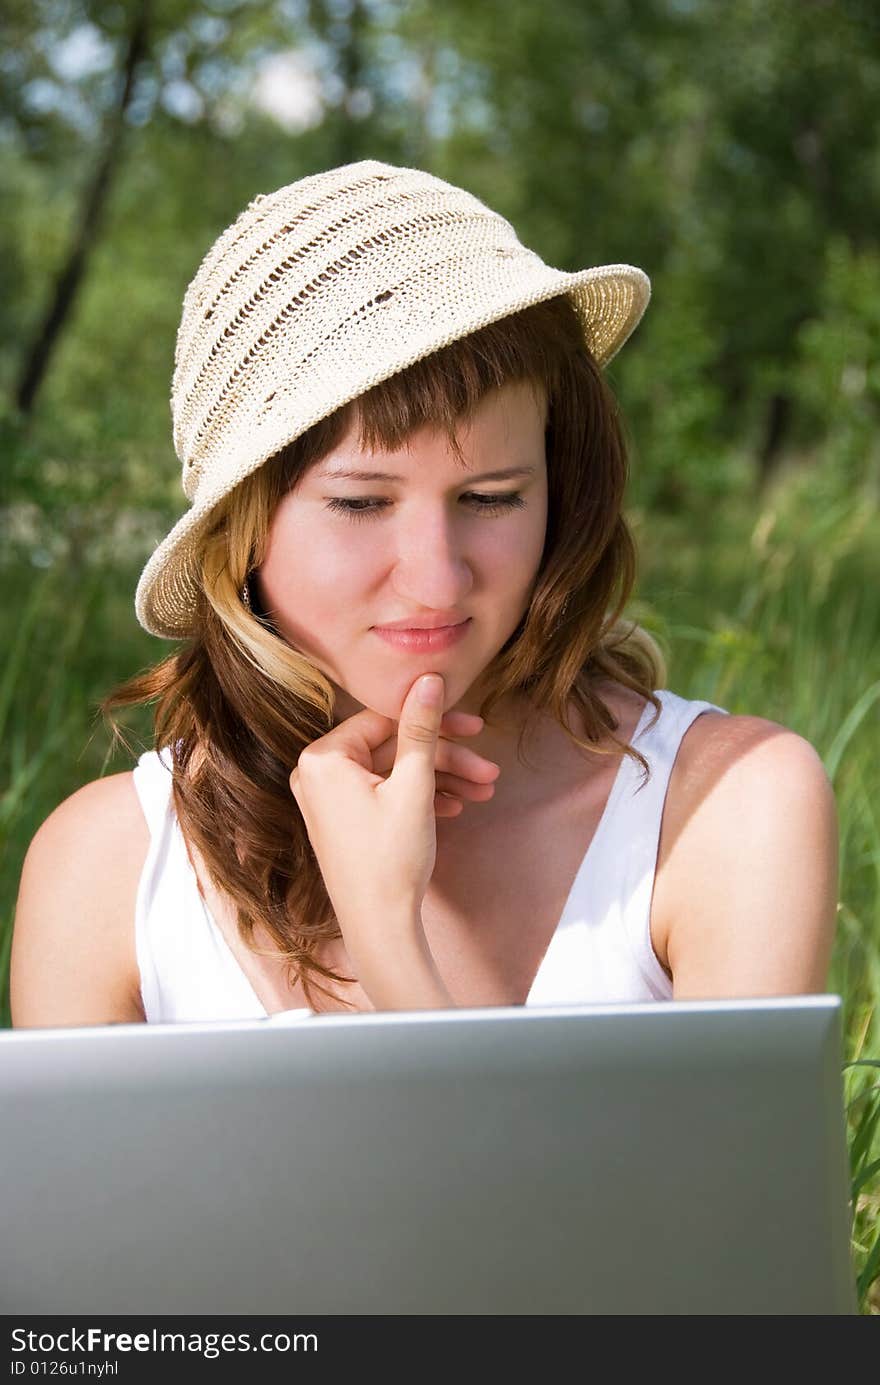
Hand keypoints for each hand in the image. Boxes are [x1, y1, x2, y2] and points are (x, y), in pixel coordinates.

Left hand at [288, 674, 499, 931]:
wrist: (380, 928)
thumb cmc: (390, 859)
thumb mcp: (413, 787)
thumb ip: (421, 728)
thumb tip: (428, 678)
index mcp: (323, 758)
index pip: (385, 720)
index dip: (435, 721)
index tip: (475, 726)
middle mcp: (317, 774)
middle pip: (393, 748)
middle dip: (446, 759)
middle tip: (488, 768)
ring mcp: (329, 799)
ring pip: (395, 773)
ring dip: (441, 779)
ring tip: (484, 791)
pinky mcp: (343, 820)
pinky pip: (385, 795)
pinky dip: (420, 798)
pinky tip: (458, 806)